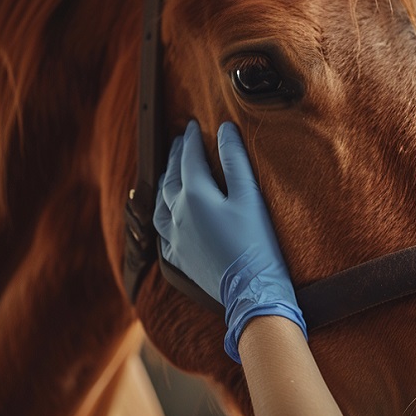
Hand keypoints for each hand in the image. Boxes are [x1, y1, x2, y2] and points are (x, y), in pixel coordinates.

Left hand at [154, 120, 305, 362]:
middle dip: (174, 156)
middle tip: (179, 141)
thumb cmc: (255, 243)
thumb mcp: (249, 196)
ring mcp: (174, 238)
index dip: (190, 139)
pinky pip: (161, 230)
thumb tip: (224, 130)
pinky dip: (162, 213)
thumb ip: (235, 160)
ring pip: (159, 203)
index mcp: (195, 196)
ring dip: (164, 182)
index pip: (188, 158)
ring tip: (169, 172)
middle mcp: (177, 214)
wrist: (250, 290)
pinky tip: (168, 213)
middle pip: (171, 177)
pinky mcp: (177, 257)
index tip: (192, 124)